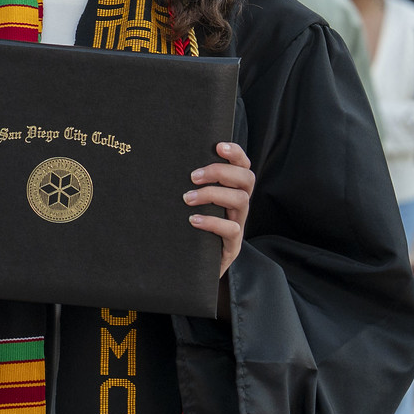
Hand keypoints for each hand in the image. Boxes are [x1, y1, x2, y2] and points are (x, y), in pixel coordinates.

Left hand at [188, 142, 253, 277]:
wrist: (193, 267)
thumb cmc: (189, 227)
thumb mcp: (192, 202)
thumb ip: (190, 185)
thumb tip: (166, 160)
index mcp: (232, 190)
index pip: (243, 166)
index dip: (235, 153)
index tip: (218, 146)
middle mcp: (239, 205)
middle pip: (246, 179)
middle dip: (220, 172)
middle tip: (193, 176)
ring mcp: (238, 224)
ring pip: (241, 200)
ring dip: (213, 194)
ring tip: (188, 198)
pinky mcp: (232, 245)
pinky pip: (232, 229)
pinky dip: (213, 222)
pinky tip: (194, 220)